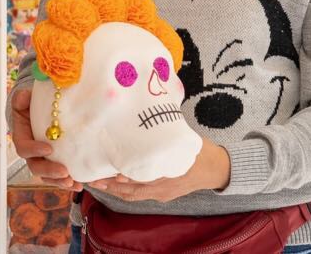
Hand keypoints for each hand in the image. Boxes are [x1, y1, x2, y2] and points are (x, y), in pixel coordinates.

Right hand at [10, 87, 82, 190]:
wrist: (41, 108)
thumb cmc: (32, 103)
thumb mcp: (24, 98)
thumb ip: (21, 98)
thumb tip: (24, 97)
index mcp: (22, 137)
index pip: (24, 148)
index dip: (34, 151)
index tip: (49, 149)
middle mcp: (31, 152)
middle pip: (36, 166)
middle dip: (49, 171)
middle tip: (64, 172)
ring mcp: (43, 159)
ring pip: (48, 176)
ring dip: (59, 181)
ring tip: (73, 183)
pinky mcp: (56, 161)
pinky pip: (60, 175)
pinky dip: (69, 181)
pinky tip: (80, 185)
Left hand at [87, 138, 229, 202]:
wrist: (216, 169)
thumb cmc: (199, 150)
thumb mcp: (183, 139)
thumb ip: (164, 133)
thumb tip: (145, 115)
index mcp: (169, 171)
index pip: (143, 178)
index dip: (126, 178)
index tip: (112, 172)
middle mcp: (163, 187)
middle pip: (133, 190)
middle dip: (112, 186)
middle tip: (94, 178)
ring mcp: (162, 193)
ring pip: (133, 196)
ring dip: (115, 190)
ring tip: (98, 183)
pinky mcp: (162, 195)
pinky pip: (140, 196)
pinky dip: (125, 191)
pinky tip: (114, 185)